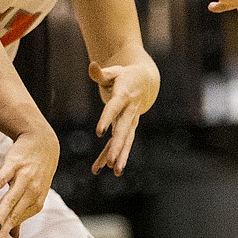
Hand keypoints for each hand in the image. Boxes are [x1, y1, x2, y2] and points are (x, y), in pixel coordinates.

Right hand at [0, 124, 58, 237]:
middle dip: (3, 230)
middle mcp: (33, 192)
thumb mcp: (33, 193)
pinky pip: (3, 179)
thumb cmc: (35, 171)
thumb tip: (15, 236)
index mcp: (36, 203)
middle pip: (14, 214)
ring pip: (10, 200)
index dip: (5, 233)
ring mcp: (24, 178)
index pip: (17, 221)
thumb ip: (21, 214)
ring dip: (2, 215)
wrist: (42, 142)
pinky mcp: (15, 165)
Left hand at [89, 58, 158, 174]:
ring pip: (125, 141)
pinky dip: (112, 155)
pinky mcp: (129, 128)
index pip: (113, 109)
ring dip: (120, 157)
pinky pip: (121, 144)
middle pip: (122, 131)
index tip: (100, 133)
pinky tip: (102, 167)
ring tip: (115, 171)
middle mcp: (129, 112)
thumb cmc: (123, 76)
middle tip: (111, 163)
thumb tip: (92, 66)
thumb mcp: (113, 71)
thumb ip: (100, 73)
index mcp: (123, 96)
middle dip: (117, 148)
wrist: (145, 82)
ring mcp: (131, 122)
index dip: (106, 119)